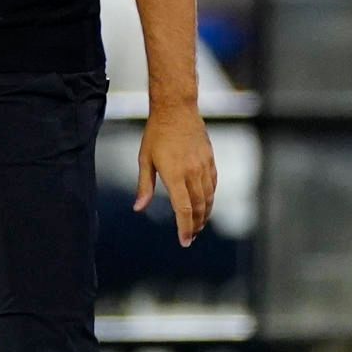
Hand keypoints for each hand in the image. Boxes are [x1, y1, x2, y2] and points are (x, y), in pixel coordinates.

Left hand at [135, 103, 216, 246]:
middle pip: (198, 207)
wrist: (177, 109)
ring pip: (208, 198)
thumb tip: (138, 208)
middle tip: (190, 236)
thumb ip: (144, 186)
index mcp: (175, 174)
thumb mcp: (144, 159)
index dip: (184, 228)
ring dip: (204, 215)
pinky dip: (210, 199)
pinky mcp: (210, 160)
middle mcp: (192, 173)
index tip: (184, 241)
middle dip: (195, 225)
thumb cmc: (156, 133)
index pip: (183, 209)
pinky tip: (205, 205)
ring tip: (198, 225)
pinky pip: (213, 186)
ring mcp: (204, 167)